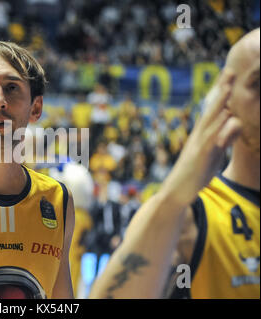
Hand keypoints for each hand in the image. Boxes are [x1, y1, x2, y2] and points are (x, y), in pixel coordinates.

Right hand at [159, 69, 241, 206]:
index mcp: (202, 134)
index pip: (214, 109)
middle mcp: (199, 136)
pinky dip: (220, 130)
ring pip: (212, 121)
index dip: (221, 92)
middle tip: (230, 70)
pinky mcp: (200, 157)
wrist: (175, 191)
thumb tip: (233, 124)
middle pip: (212, 109)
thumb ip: (224, 139)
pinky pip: (212, 142)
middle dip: (221, 90)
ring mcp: (198, 145)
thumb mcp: (213, 154)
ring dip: (220, 104)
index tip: (229, 74)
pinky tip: (227, 118)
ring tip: (228, 87)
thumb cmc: (194, 173)